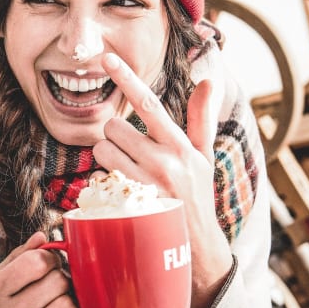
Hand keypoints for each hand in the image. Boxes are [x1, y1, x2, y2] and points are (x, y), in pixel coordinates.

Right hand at [0, 233, 89, 307]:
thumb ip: (18, 257)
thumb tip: (43, 237)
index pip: (38, 261)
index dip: (49, 259)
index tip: (47, 266)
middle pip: (59, 281)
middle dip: (61, 279)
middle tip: (54, 287)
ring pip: (70, 307)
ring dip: (71, 304)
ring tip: (59, 307)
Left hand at [94, 53, 233, 307]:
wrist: (197, 249)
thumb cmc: (198, 197)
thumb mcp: (204, 157)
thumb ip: (201, 118)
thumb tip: (209, 79)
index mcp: (181, 146)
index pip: (149, 104)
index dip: (126, 78)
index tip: (106, 58)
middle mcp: (165, 162)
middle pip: (114, 127)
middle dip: (115, 136)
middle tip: (130, 152)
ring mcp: (146, 185)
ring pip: (103, 150)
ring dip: (108, 157)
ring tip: (128, 172)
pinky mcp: (130, 205)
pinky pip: (99, 178)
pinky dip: (104, 181)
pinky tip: (120, 192)